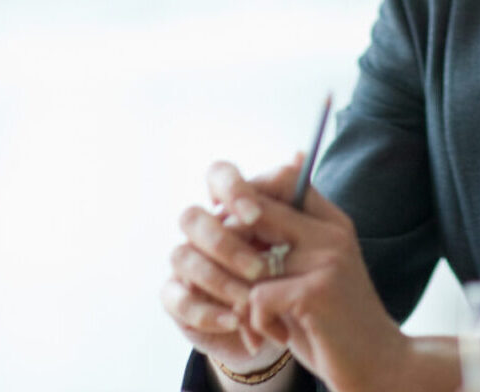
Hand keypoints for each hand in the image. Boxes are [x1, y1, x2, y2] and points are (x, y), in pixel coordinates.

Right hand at [162, 159, 297, 374]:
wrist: (284, 323)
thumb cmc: (290, 273)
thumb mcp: (301, 239)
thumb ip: (295, 200)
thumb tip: (298, 155)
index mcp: (231, 205)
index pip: (219, 176)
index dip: (232, 190)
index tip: (255, 214)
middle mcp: (203, 228)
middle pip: (192, 217)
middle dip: (224, 243)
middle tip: (258, 267)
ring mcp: (185, 262)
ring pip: (183, 257)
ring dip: (219, 280)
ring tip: (251, 300)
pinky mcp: (177, 298)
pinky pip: (178, 299)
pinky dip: (207, 311)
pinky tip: (235, 320)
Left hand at [235, 163, 420, 391]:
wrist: (380, 367)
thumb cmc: (333, 325)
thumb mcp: (311, 275)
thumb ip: (284, 241)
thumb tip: (237, 209)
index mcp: (332, 222)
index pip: (283, 177)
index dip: (246, 199)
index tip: (235, 235)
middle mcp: (332, 232)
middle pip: (255, 209)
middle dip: (229, 247)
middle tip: (234, 284)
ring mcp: (327, 259)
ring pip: (248, 262)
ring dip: (241, 298)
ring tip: (254, 321)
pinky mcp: (317, 291)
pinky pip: (256, 298)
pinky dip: (256, 324)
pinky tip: (276, 337)